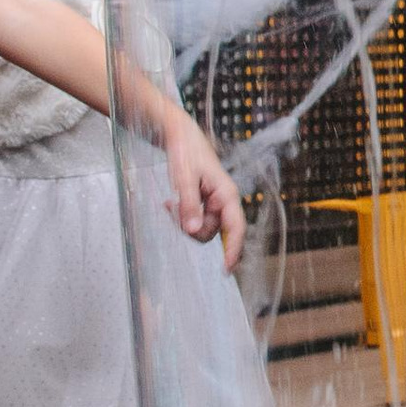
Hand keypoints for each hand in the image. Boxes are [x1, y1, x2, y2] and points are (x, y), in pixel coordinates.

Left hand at [163, 111, 245, 268]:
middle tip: (172, 210)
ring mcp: (214, 203)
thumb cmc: (186, 152)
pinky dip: (181, 216)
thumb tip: (193, 230)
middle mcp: (224, 201)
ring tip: (169, 202)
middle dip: (192, 228)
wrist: (180, 136)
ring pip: (201, 228)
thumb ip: (189, 204)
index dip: (233, 250)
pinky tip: (169, 203)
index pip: (236, 228)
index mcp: (227, 194)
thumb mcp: (184, 178)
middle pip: (214, 232)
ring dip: (183, 221)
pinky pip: (194, 219)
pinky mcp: (204, 203)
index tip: (225, 269)